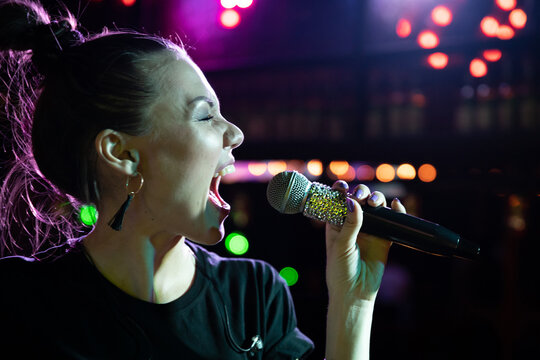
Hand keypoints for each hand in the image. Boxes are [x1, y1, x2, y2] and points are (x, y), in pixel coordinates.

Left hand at [325, 181, 406, 301]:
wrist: (355, 293)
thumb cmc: (340, 270)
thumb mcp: (341, 246)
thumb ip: (349, 225)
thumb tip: (353, 202)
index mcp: (336, 222)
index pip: (338, 200)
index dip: (341, 190)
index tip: (343, 186)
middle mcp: (353, 223)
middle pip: (359, 199)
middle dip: (361, 193)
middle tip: (362, 198)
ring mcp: (370, 230)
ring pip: (376, 207)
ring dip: (377, 199)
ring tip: (375, 203)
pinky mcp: (385, 238)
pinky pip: (392, 221)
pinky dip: (396, 211)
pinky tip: (396, 206)